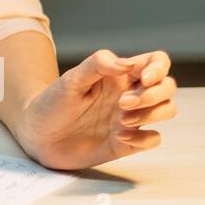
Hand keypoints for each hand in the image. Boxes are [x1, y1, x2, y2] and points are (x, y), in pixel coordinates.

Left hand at [15, 49, 176, 169]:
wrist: (36, 134)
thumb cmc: (51, 102)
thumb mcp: (70, 80)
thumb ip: (97, 65)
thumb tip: (127, 63)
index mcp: (118, 75)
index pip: (155, 62)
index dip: (159, 68)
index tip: (144, 78)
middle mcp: (129, 94)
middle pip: (168, 87)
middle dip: (154, 95)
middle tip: (122, 104)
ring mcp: (130, 118)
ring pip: (167, 110)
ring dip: (152, 114)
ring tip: (121, 120)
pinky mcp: (127, 142)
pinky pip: (154, 139)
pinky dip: (144, 139)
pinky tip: (119, 137)